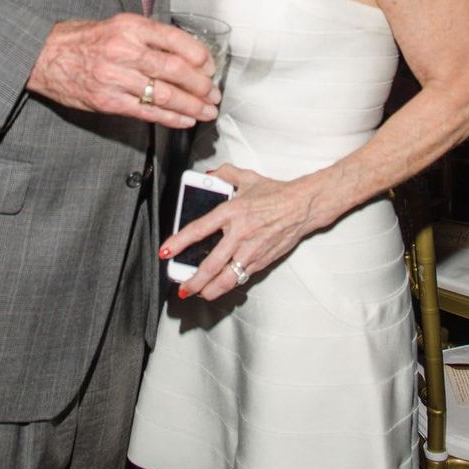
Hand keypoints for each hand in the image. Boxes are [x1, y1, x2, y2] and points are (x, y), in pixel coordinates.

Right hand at [27, 12, 219, 128]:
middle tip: (214, 94)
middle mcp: (124, 50)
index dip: (199, 56)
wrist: (43, 55)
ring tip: (206, 111)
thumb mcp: (115, 25)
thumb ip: (146, 36)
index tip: (210, 66)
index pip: (175, 40)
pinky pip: (146, 112)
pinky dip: (170, 118)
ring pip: (164, 94)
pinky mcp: (108, 101)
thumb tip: (183, 53)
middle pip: (175, 70)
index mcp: (129, 27)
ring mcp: (115, 78)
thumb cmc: (80, 40)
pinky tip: (184, 120)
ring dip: (191, 106)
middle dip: (201, 85)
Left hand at [160, 163, 325, 300]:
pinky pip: (242, 276)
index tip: (166, 251)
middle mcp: (239, 233)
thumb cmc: (276, 193)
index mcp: (231, 211)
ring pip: (227, 277)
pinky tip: (220, 287)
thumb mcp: (247, 177)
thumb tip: (207, 175)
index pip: (199, 229)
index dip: (180, 242)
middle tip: (182, 286)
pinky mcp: (262, 260)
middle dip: (193, 279)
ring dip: (210, 289)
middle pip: (211, 263)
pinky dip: (229, 284)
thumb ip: (224, 174)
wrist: (302, 206)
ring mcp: (251, 250)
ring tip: (198, 293)